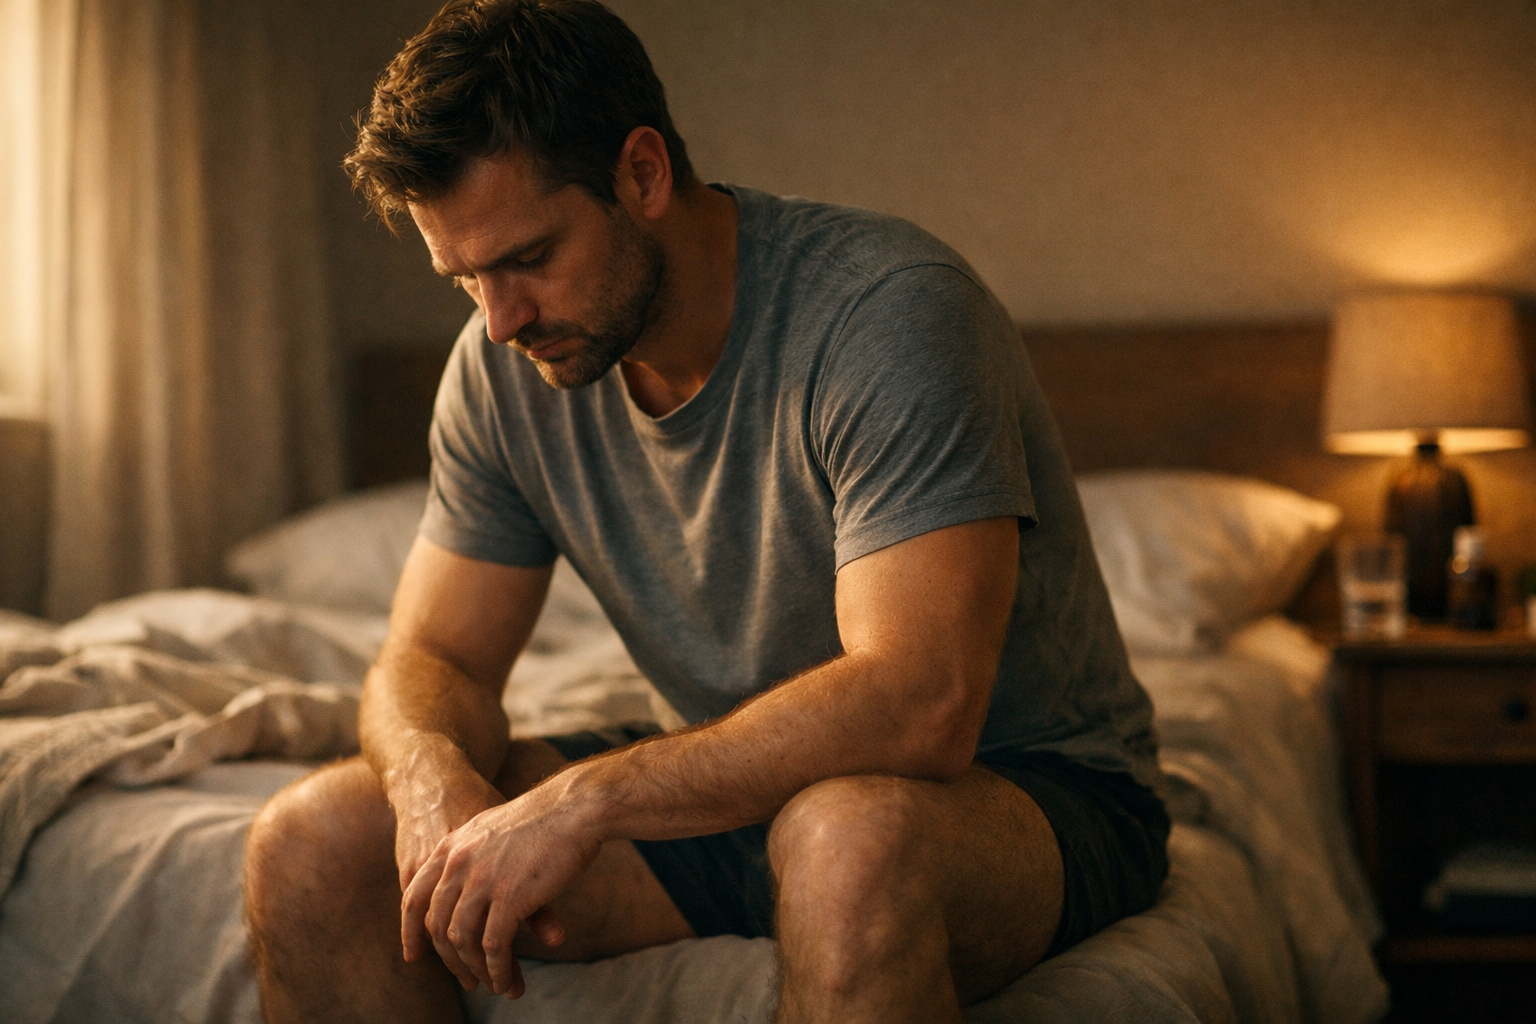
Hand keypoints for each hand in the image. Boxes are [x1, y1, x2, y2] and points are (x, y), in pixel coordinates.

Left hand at [400, 786, 602, 997]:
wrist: (575, 807)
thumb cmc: (545, 819)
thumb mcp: (492, 830)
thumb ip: (472, 854)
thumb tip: (469, 882)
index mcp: (451, 847)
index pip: (414, 897)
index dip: (410, 931)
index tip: (414, 955)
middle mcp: (458, 864)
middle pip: (438, 925)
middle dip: (451, 960)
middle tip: (467, 980)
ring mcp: (482, 880)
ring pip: (464, 941)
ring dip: (478, 971)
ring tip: (494, 986)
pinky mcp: (509, 897)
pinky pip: (494, 946)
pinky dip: (499, 970)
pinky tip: (506, 981)